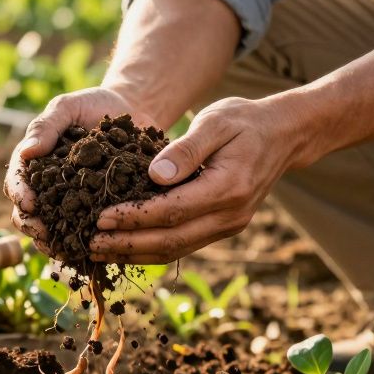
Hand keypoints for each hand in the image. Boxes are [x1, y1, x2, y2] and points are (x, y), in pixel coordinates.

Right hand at [3, 87, 157, 252]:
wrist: (132, 112)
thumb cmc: (94, 106)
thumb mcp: (68, 107)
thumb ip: (45, 126)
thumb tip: (26, 153)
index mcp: (34, 163)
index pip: (17, 183)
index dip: (20, 195)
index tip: (30, 203)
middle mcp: (47, 188)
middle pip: (28, 214)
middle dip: (32, 227)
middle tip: (44, 234)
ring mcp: (69, 203)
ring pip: (53, 231)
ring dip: (54, 244)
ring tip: (64, 251)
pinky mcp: (94, 212)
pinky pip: (83, 234)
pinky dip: (83, 247)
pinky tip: (91, 254)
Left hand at [89, 95, 317, 264]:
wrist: (283, 135)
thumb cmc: (244, 120)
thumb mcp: (216, 121)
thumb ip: (187, 149)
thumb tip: (155, 175)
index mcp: (228, 188)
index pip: (172, 211)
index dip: (133, 218)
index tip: (100, 217)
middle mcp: (230, 215)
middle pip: (171, 240)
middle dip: (127, 244)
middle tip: (90, 242)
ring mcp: (229, 225)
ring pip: (176, 249)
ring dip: (136, 253)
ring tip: (100, 251)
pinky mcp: (223, 227)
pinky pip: (183, 244)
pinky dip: (152, 249)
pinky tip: (125, 247)